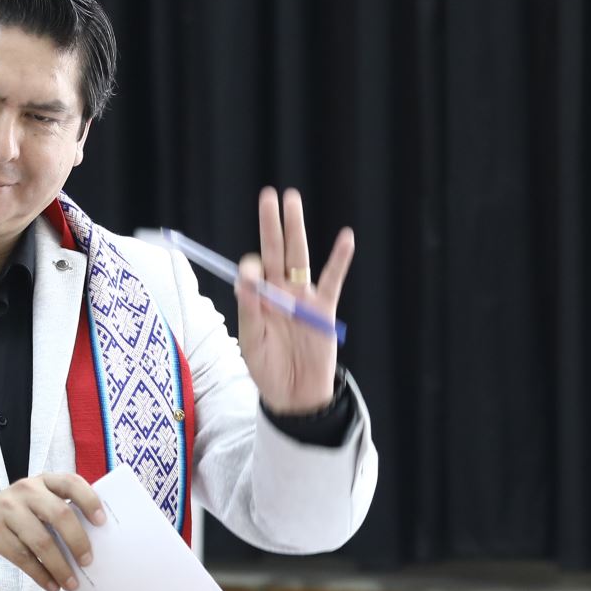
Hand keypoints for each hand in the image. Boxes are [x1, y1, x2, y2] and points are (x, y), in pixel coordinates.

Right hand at [0, 473, 105, 590]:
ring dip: (60, 566)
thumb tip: (96, 541)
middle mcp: (25, 490)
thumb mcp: (35, 504)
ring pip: (41, 541)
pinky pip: (23, 557)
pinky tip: (51, 585)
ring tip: (71, 582)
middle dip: (77, 541)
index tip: (102, 522)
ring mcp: (6, 509)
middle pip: (59, 514)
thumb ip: (60, 511)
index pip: (70, 483)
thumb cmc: (15, 516)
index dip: (89, 501)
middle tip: (87, 561)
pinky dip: (41, 575)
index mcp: (43, 481)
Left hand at [237, 187, 352, 413]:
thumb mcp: (252, 342)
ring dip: (296, 228)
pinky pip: (332, 280)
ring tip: (293, 199)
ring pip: (299, 256)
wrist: (294, 395)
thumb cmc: (268, 369)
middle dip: (272, 223)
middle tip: (269, 194)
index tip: (250, 277)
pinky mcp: (323, 309)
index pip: (253, 270)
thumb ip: (248, 311)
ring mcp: (303, 298)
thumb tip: (244, 280)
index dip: (250, 268)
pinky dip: (340, 259)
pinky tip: (346, 237)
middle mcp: (280, 292)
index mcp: (258, 299)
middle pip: (275, 250)